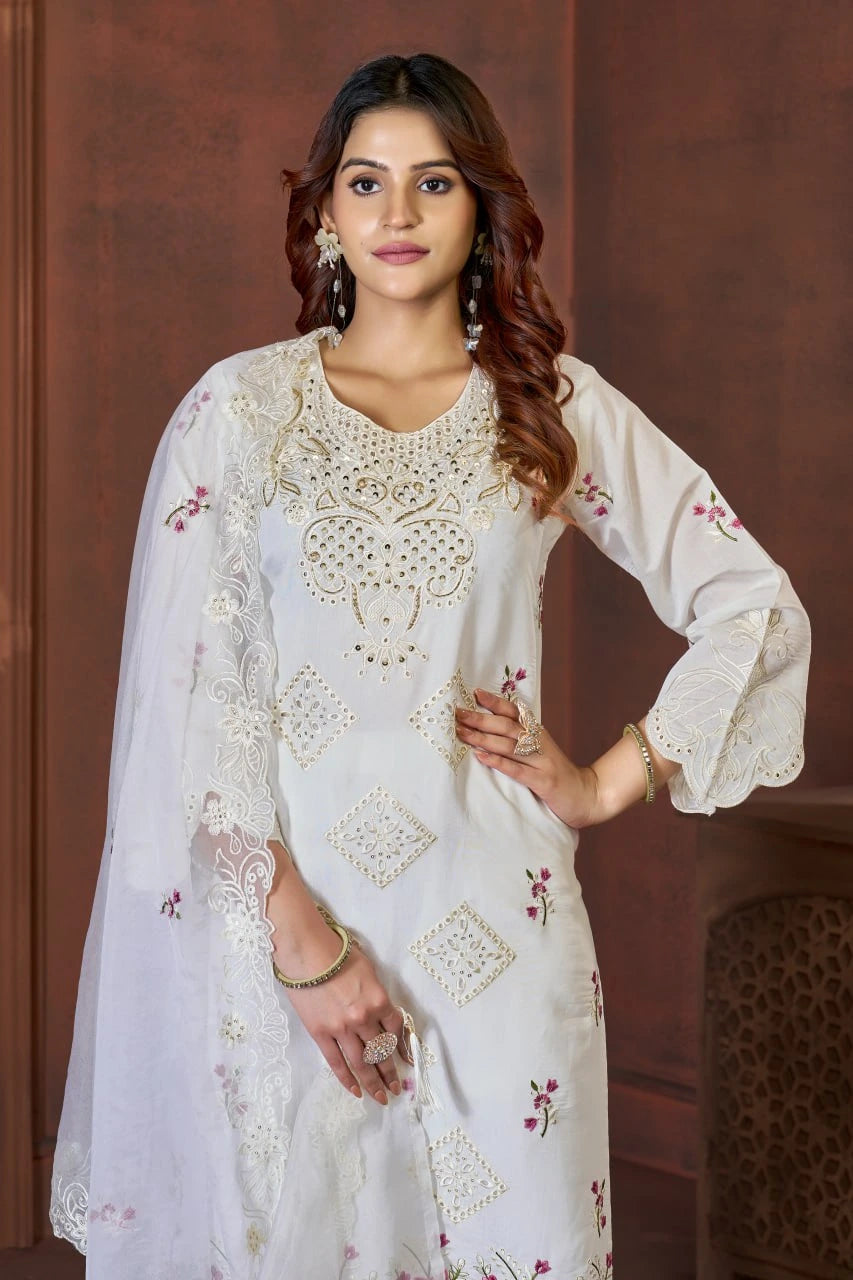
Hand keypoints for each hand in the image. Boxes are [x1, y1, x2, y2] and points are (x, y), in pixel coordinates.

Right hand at [272, 915, 412, 1107]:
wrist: (305, 952)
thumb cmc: (337, 953)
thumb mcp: (368, 969)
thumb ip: (377, 994)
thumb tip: (383, 1013)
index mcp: (379, 1000)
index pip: (396, 1030)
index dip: (403, 1048)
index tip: (407, 1062)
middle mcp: (363, 1018)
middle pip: (381, 1052)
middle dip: (390, 1073)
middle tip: (395, 1089)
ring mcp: (341, 1029)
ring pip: (361, 1063)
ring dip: (373, 1082)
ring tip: (381, 1097)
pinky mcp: (320, 1034)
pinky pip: (336, 1062)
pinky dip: (347, 1079)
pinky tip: (355, 1091)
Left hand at [454, 686, 601, 828]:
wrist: (589, 796)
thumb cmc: (558, 775)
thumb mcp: (541, 752)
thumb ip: (522, 740)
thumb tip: (492, 729)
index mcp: (538, 734)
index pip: (515, 713)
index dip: (495, 702)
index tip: (475, 693)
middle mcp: (540, 743)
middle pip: (507, 726)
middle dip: (480, 718)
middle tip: (458, 713)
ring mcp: (542, 762)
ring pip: (509, 745)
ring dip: (483, 738)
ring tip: (461, 732)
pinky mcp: (543, 781)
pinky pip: (517, 769)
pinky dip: (498, 762)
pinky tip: (481, 756)